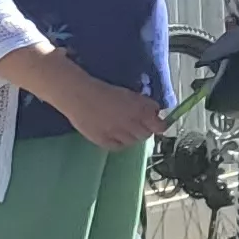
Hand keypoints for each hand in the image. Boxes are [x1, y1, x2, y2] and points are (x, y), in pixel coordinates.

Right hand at [45, 76, 164, 148]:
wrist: (78, 95)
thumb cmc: (104, 91)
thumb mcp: (130, 95)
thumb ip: (145, 105)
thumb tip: (156, 113)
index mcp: (140, 110)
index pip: (160, 126)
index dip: (158, 126)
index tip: (155, 124)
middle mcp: (131, 123)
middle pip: (146, 135)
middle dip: (144, 130)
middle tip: (136, 125)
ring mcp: (117, 133)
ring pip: (133, 142)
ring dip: (132, 137)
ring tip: (123, 129)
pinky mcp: (103, 140)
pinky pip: (118, 147)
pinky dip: (119, 143)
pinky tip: (114, 136)